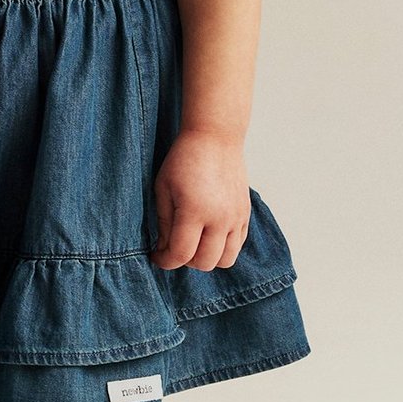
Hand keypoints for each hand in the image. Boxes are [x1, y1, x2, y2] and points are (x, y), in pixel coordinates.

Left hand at [149, 129, 250, 271]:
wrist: (215, 138)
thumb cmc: (184, 159)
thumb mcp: (163, 188)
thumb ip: (164, 223)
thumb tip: (165, 248)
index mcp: (195, 211)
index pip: (181, 254)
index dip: (165, 261)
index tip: (157, 256)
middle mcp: (220, 218)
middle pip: (205, 263)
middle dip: (185, 261)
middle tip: (174, 247)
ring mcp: (236, 217)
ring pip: (226, 260)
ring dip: (207, 259)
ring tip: (194, 244)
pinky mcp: (245, 214)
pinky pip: (238, 246)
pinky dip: (223, 248)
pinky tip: (209, 235)